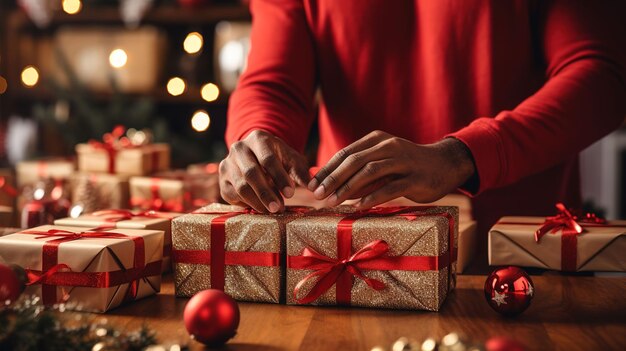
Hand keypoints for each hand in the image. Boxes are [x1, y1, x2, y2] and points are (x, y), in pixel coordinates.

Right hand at [219, 130, 309, 212]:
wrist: (256, 155)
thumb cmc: (278, 158)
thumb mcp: (292, 160)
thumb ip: (301, 172)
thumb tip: (312, 186)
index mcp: (258, 138)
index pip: (268, 159)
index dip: (279, 177)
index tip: (291, 194)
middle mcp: (239, 148)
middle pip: (251, 173)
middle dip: (266, 193)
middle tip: (279, 208)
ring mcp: (227, 164)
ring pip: (240, 186)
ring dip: (258, 202)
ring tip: (273, 210)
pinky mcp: (222, 179)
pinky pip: (232, 195)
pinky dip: (247, 204)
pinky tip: (260, 207)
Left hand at [307, 130, 475, 208]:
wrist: (444, 164)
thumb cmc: (407, 165)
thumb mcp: (383, 160)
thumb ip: (359, 170)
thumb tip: (329, 184)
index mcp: (377, 140)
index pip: (345, 153)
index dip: (327, 169)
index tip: (311, 185)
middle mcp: (389, 147)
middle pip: (354, 161)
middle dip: (332, 178)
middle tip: (317, 194)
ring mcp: (403, 162)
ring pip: (370, 172)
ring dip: (348, 188)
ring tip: (333, 202)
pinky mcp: (415, 178)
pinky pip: (390, 188)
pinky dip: (372, 197)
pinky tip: (358, 207)